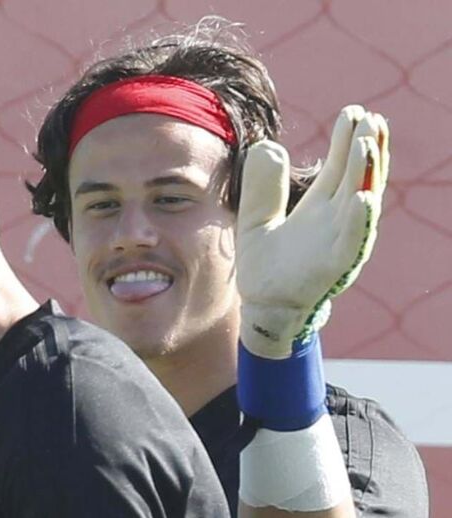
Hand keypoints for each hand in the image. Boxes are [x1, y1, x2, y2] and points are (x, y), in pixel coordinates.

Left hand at [236, 105, 388, 358]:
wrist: (264, 307)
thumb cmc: (266, 265)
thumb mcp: (256, 218)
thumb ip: (262, 187)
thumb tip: (269, 146)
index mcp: (321, 206)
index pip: (340, 166)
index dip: (348, 140)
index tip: (354, 112)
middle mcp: (337, 220)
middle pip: (358, 178)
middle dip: (365, 148)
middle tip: (371, 117)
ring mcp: (340, 242)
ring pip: (361, 203)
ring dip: (367, 175)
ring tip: (368, 144)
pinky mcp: (335, 266)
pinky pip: (353, 242)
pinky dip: (360, 222)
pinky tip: (364, 199)